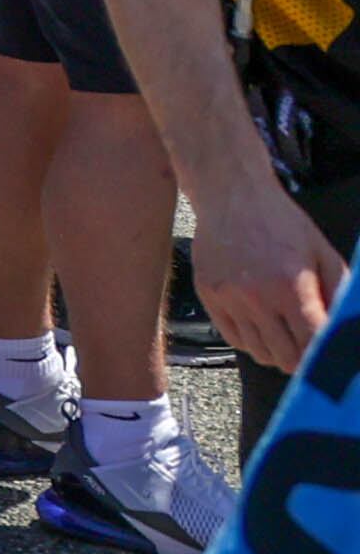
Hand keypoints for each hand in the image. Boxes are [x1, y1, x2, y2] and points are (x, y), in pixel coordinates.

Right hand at [190, 167, 348, 378]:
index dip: (324, 357)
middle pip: (285, 356)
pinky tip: (262, 327)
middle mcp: (257, 296)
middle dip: (302, 360)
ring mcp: (229, 297)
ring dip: (277, 353)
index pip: (312, 343)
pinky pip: (233, 339)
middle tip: (308, 350)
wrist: (232, 194)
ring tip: (285, 338)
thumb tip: (347, 331)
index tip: (329, 358)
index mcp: (292, 285)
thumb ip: (339, 293)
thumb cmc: (282, 223)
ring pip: (258, 352)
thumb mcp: (323, 253)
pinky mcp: (208, 295)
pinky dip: (251, 342)